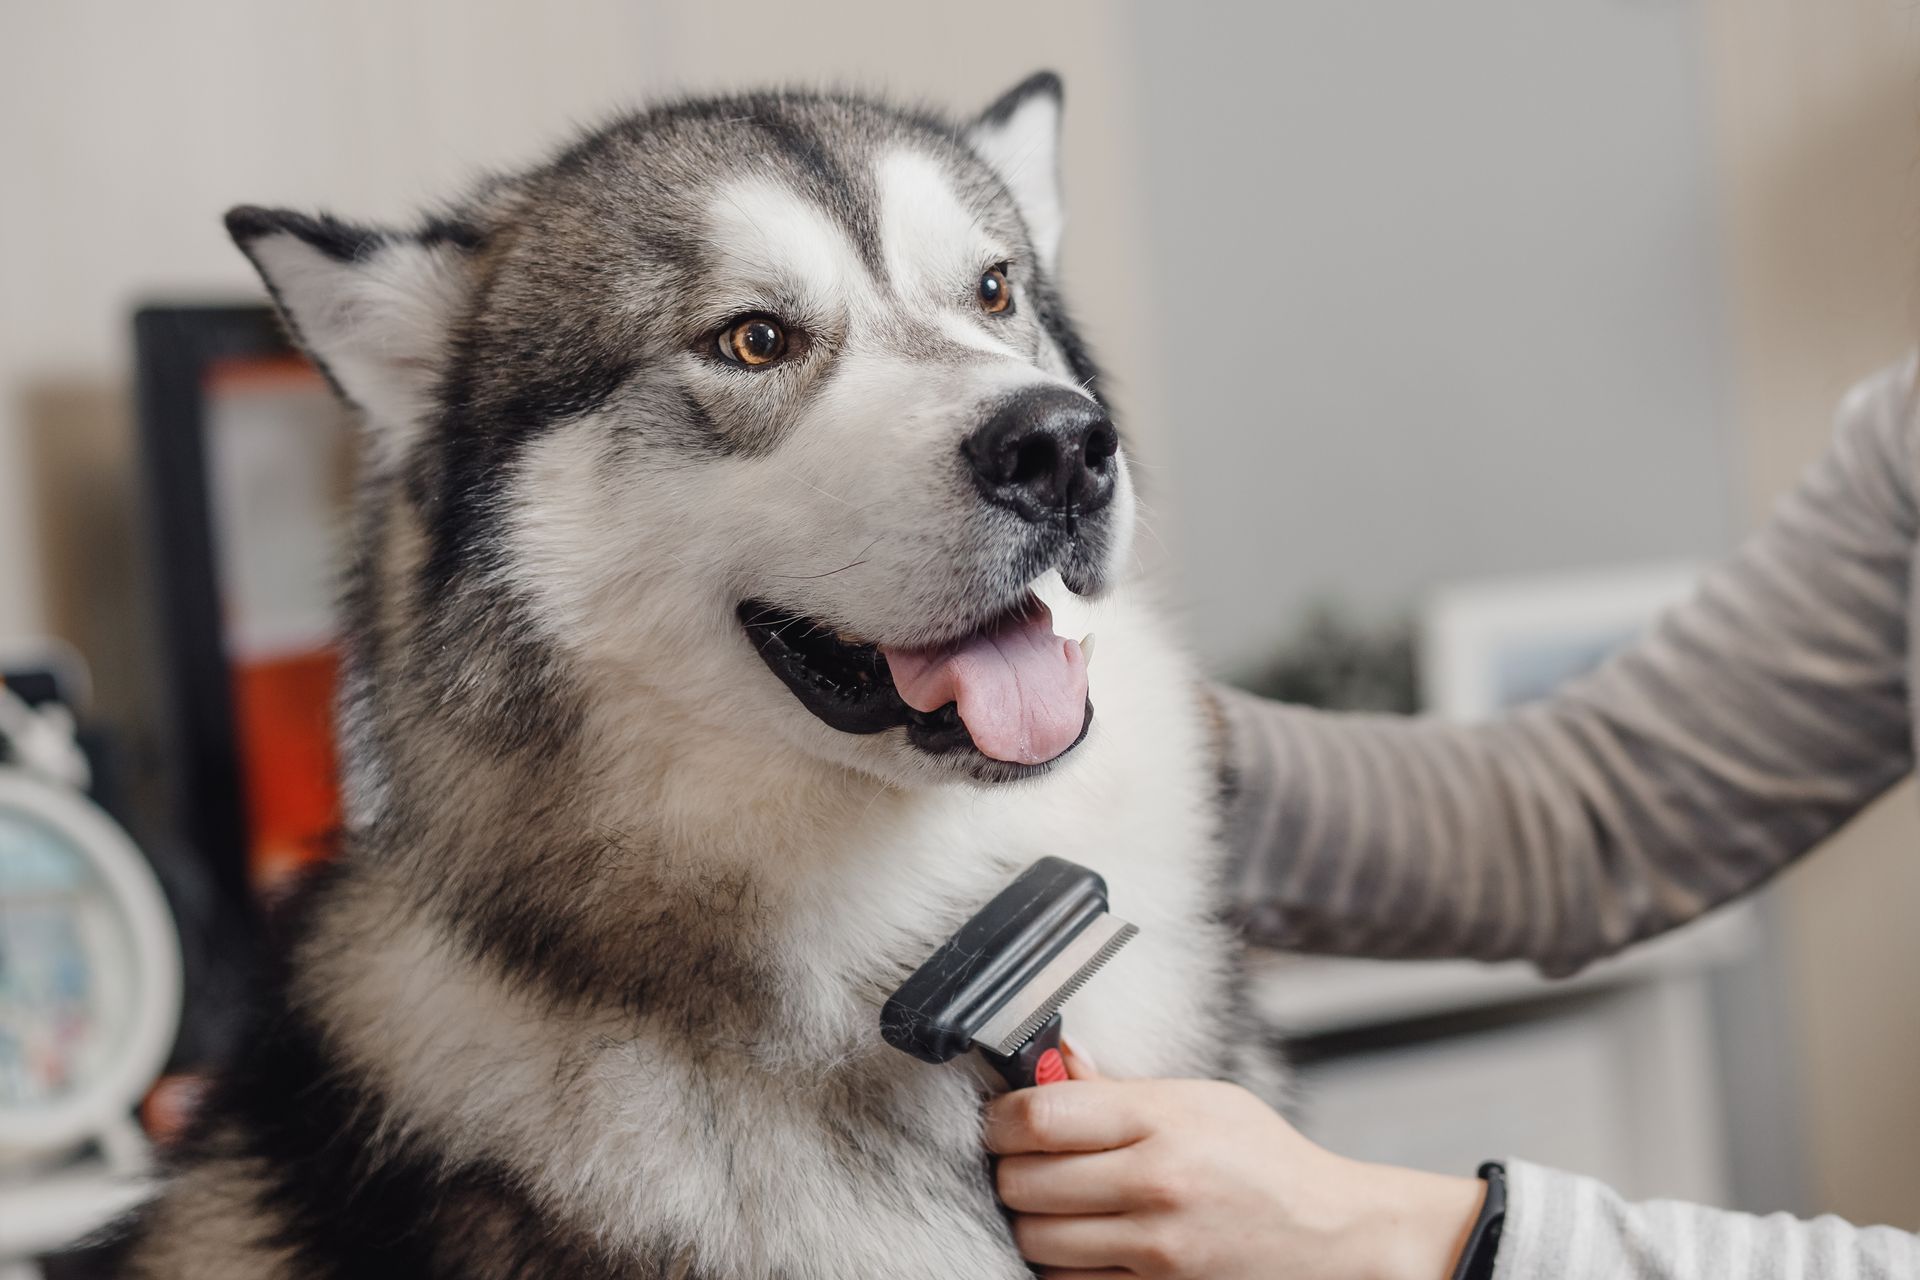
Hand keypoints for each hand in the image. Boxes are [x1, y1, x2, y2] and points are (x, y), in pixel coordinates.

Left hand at [985, 1058, 1482, 1279]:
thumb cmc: (1266, 1161)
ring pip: (1035, 1238)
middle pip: (1022, 1181)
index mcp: (1163, 1121)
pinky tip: (1082, 1240)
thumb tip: (1055, 1062)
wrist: (1332, 1236)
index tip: (1002, 1120)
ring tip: (1055, 1201)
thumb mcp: (1201, 1100)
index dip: (1000, 1118)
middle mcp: (1156, 1184)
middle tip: (1024, 1160)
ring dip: (1031, 1220)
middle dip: (1010, 1169)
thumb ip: (1118, 1089)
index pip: (1038, 1117)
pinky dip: (1060, 1263)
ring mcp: (1155, 1248)